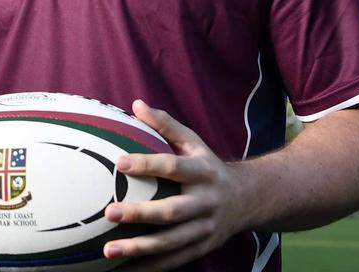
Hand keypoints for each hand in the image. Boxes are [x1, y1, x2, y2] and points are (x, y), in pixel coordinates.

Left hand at [101, 99, 252, 269]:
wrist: (250, 199)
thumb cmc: (208, 166)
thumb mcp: (194, 142)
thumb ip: (166, 125)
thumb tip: (136, 104)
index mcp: (203, 173)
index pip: (173, 167)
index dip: (147, 164)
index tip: (119, 162)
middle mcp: (206, 203)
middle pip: (172, 211)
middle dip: (140, 214)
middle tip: (109, 213)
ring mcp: (205, 229)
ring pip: (171, 243)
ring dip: (139, 249)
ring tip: (108, 250)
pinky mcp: (202, 248)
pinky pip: (174, 261)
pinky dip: (148, 268)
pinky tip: (122, 270)